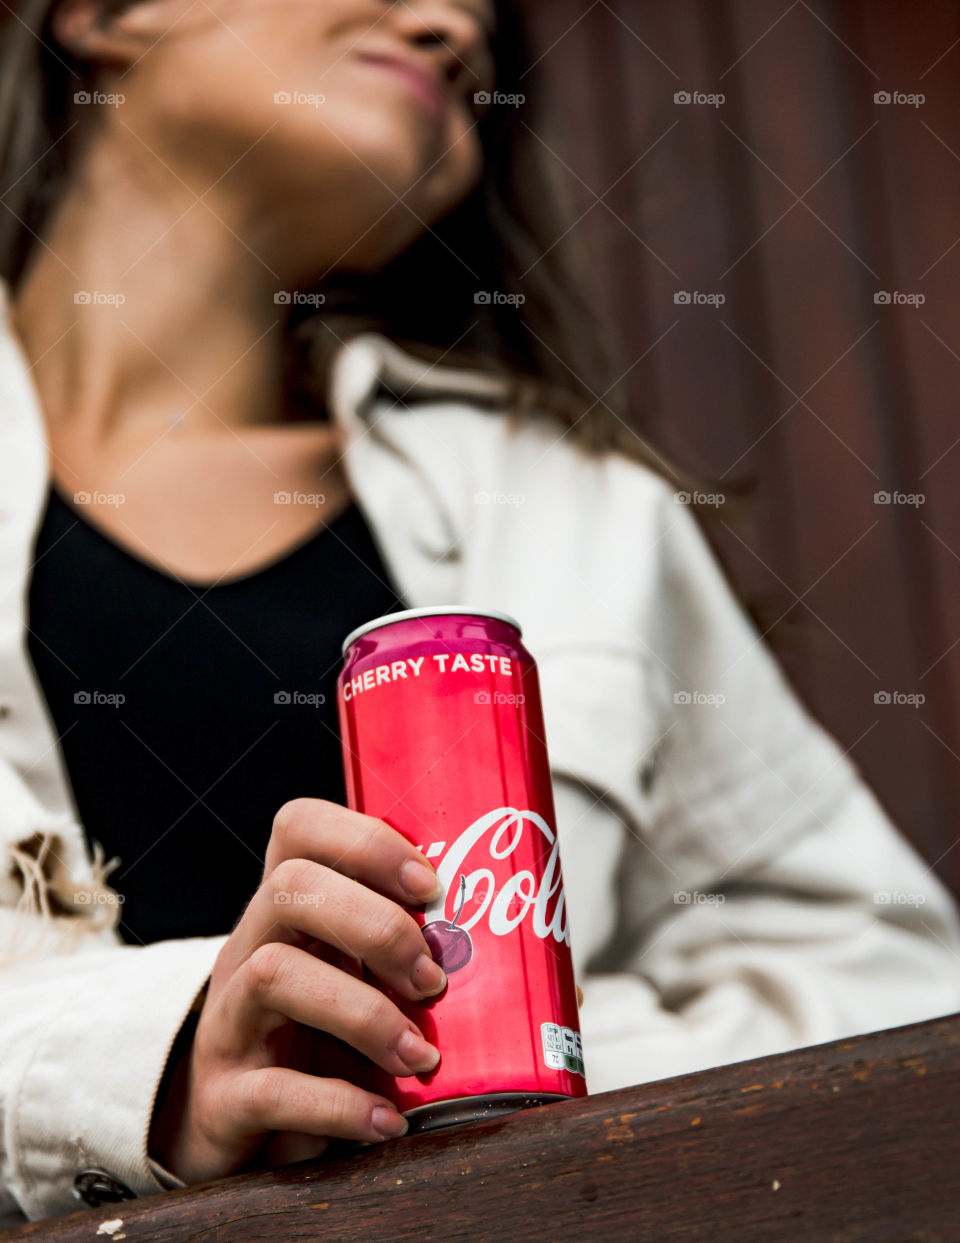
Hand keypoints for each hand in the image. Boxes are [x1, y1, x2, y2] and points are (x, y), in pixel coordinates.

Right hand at [148, 799, 446, 1183]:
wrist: (229, 1129)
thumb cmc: (316, 1042)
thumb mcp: (354, 982)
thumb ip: (410, 958)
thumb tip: (540, 962)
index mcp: (286, 913)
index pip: (299, 828)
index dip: (366, 841)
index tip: (430, 886)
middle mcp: (247, 951)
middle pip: (290, 887)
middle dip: (376, 925)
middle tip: (434, 981)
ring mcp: (228, 1023)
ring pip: (274, 973)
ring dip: (365, 1014)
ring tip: (420, 1056)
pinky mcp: (223, 1100)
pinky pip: (272, 1090)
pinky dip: (339, 1105)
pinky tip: (387, 1119)